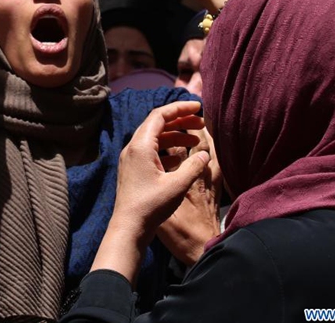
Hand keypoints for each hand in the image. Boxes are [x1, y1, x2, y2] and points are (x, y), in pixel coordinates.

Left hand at [91, 102, 210, 282]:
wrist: (129, 228)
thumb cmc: (151, 206)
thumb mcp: (178, 185)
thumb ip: (194, 167)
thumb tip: (205, 154)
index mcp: (141, 146)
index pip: (160, 115)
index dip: (180, 108)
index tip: (199, 106)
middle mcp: (133, 148)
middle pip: (157, 124)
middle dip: (180, 121)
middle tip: (201, 123)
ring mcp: (131, 159)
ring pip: (154, 138)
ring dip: (175, 136)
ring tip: (195, 140)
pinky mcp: (133, 170)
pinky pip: (151, 151)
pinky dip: (167, 149)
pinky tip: (180, 158)